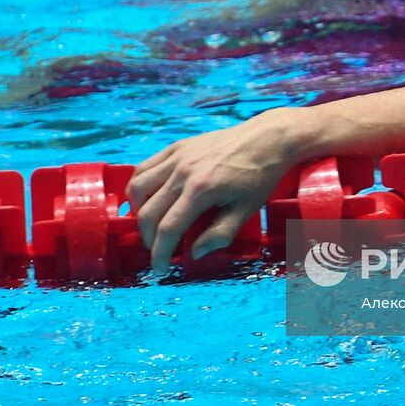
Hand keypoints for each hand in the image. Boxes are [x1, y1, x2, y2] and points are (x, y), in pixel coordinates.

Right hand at [128, 112, 299, 271]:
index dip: (160, 253)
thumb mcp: (246, 210)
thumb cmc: (260, 176)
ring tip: (150, 225)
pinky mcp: (176, 147)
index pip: (168, 228)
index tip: (160, 268)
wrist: (267, 138)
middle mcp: (183, 171)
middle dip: (148, 238)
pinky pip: (144, 168)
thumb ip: (219, 234)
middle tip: (158, 250)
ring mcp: (177, 156)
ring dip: (137, 211)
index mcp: (202, 189)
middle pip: (148, 211)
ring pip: (138, 187)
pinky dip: (139, 186)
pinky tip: (147, 199)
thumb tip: (194, 253)